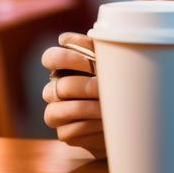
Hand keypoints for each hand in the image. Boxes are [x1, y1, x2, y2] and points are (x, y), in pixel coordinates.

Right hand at [41, 33, 104, 158]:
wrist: (123, 119)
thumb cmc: (115, 85)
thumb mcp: (110, 66)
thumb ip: (102, 51)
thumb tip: (100, 37)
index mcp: (61, 69)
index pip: (50, 57)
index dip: (65, 58)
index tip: (89, 61)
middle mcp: (53, 90)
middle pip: (60, 86)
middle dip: (85, 86)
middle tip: (105, 88)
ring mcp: (56, 113)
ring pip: (59, 110)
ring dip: (87, 108)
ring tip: (107, 107)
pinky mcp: (65, 134)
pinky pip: (70, 131)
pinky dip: (90, 126)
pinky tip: (105, 123)